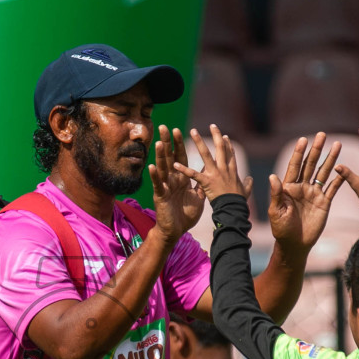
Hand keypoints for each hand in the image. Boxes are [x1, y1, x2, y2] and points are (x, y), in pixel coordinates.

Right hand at [148, 125, 204, 240]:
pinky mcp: (160, 196)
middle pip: (169, 157)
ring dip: (160, 155)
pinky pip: (158, 184)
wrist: (176, 231)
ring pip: (162, 168)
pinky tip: (152, 167)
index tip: (178, 130)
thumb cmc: (185, 214)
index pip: (180, 157)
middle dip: (167, 142)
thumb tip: (207, 172)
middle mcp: (171, 179)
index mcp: (181, 178)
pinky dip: (155, 176)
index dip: (179, 144)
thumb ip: (200, 183)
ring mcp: (165, 187)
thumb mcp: (197, 196)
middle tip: (164, 127)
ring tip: (158, 142)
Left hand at [172, 125, 253, 202]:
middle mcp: (224, 169)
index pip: (230, 154)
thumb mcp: (246, 191)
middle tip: (212, 125)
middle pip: (220, 148)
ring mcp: (215, 174)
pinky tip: (175, 163)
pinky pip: (193, 174)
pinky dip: (183, 169)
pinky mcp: (207, 181)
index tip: (225, 136)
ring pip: (206, 155)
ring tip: (193, 131)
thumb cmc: (238, 203)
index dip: (228, 145)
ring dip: (199, 142)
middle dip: (216, 136)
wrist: (233, 209)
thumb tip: (250, 179)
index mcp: (232, 171)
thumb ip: (247, 184)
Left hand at [268, 132, 346, 251]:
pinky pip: (333, 188)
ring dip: (330, 159)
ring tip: (337, 144)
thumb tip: (272, 176)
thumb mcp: (276, 211)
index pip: (295, 166)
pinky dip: (339, 179)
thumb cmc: (281, 228)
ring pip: (324, 172)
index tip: (303, 139)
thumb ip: (276, 194)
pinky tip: (344, 168)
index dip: (299, 153)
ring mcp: (314, 193)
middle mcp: (302, 187)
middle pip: (311, 164)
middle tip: (323, 134)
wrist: (295, 244)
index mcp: (289, 187)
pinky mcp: (324, 202)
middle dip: (316, 150)